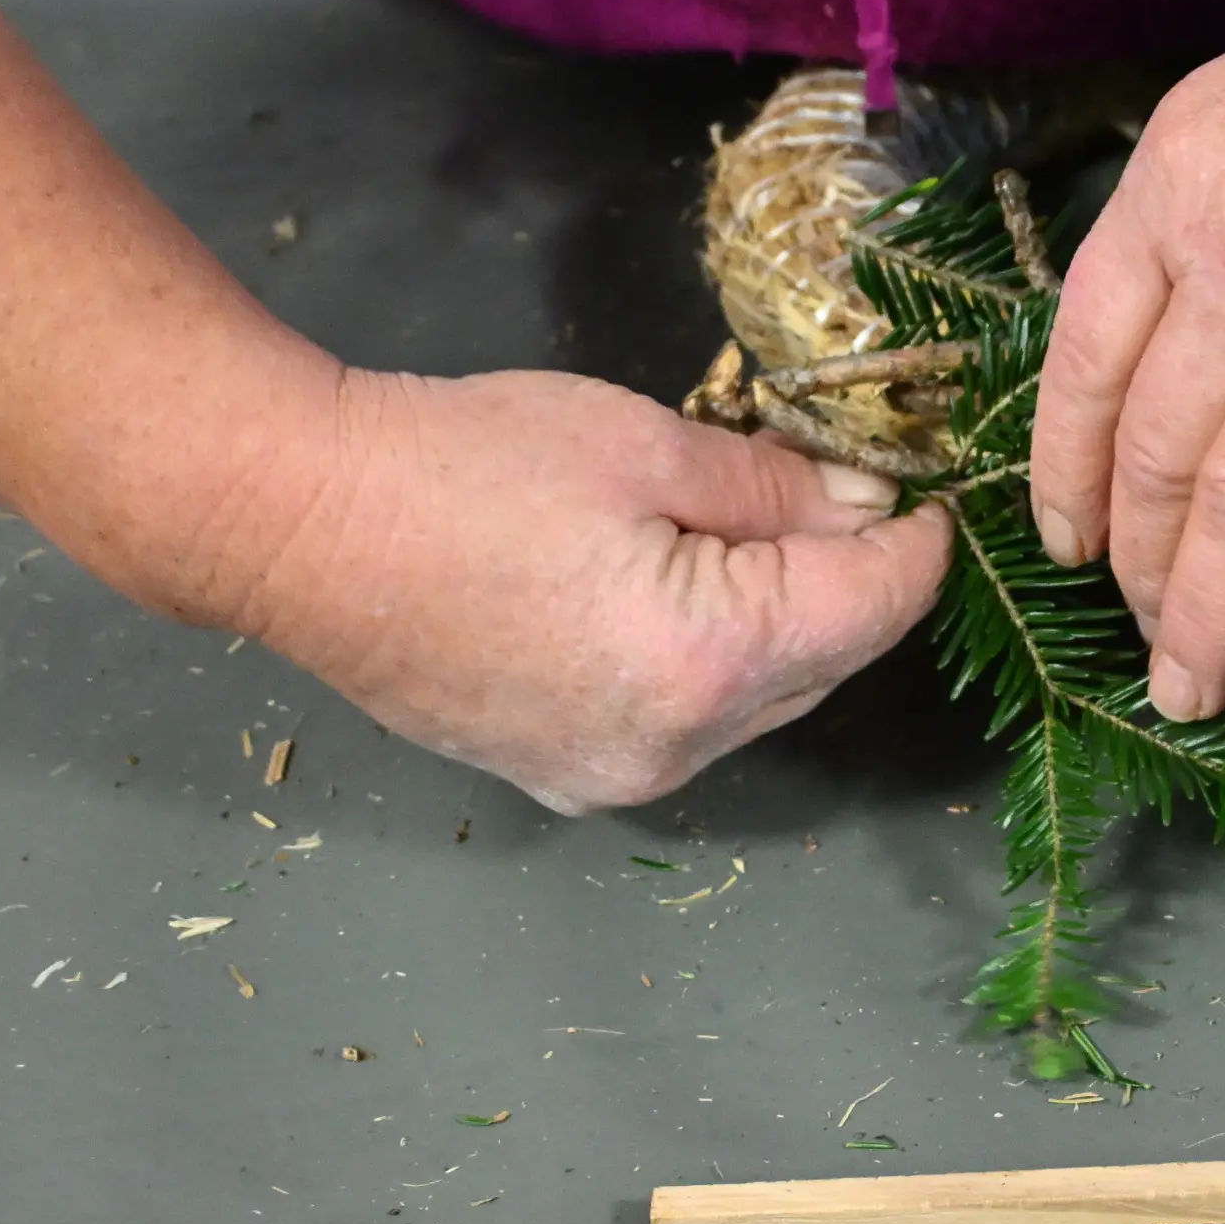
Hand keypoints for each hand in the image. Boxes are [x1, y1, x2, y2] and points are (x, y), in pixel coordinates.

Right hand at [238, 370, 949, 811]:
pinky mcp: (566, 776)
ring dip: (777, 626)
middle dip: (848, 584)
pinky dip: (707, 663)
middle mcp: (674, 747)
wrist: (296, 524)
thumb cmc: (459, 466)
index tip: (928, 496)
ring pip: (757, 703)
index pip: (871, 610)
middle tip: (843, 495)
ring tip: (743, 535)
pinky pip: (685, 724)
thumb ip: (776, 489)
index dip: (916, 546)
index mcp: (708, 663)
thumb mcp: (646, 446)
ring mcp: (614, 777)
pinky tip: (674, 590)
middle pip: (823, 667)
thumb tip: (866, 506)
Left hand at [1027, 0, 1224, 730]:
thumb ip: (1196, 216)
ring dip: (1215, 618)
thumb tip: (1160, 341)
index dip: (1066, 476)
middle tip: (1147, 642)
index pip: (1082, 369)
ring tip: (1202, 690)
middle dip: (1138, 574)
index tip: (1068, 544)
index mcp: (1178, 185)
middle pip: (1159, 457)